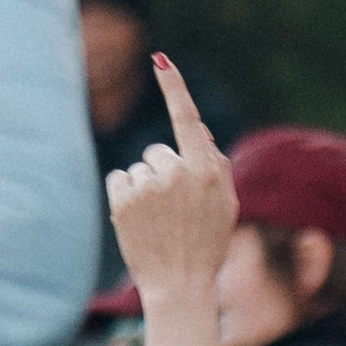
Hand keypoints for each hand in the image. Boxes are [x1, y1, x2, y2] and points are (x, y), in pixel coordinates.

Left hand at [110, 61, 234, 345]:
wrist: (179, 286)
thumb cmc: (206, 245)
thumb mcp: (225, 204)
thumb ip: (215, 163)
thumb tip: (196, 127)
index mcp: (207, 170)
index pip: (187, 118)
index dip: (174, 87)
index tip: (160, 59)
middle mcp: (178, 172)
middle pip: (159, 152)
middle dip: (162, 173)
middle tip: (173, 211)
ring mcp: (149, 186)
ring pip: (138, 169)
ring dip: (143, 189)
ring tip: (157, 223)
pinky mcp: (124, 200)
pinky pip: (119, 181)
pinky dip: (124, 197)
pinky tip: (137, 222)